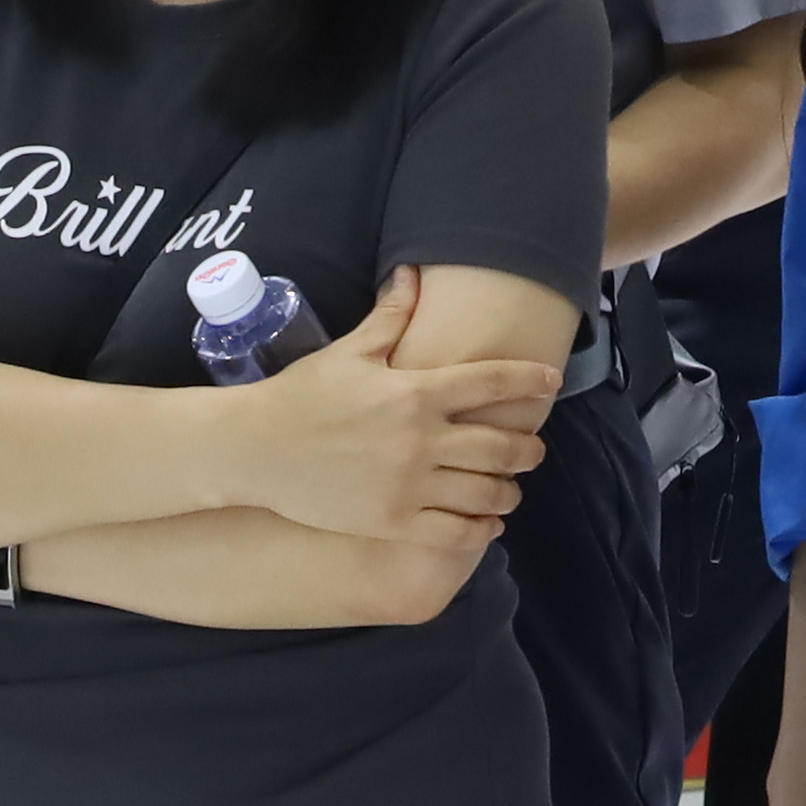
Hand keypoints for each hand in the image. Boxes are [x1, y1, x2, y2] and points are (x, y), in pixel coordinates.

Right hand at [214, 269, 559, 543]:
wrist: (255, 450)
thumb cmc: (301, 396)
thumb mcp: (348, 352)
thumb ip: (390, 317)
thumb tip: (412, 275)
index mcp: (415, 392)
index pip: (493, 383)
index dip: (530, 380)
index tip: (550, 381)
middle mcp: (421, 440)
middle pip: (502, 446)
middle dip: (528, 448)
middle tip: (533, 448)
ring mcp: (410, 484)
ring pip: (486, 493)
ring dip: (510, 491)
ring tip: (512, 487)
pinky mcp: (394, 520)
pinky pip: (456, 531)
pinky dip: (482, 529)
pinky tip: (488, 523)